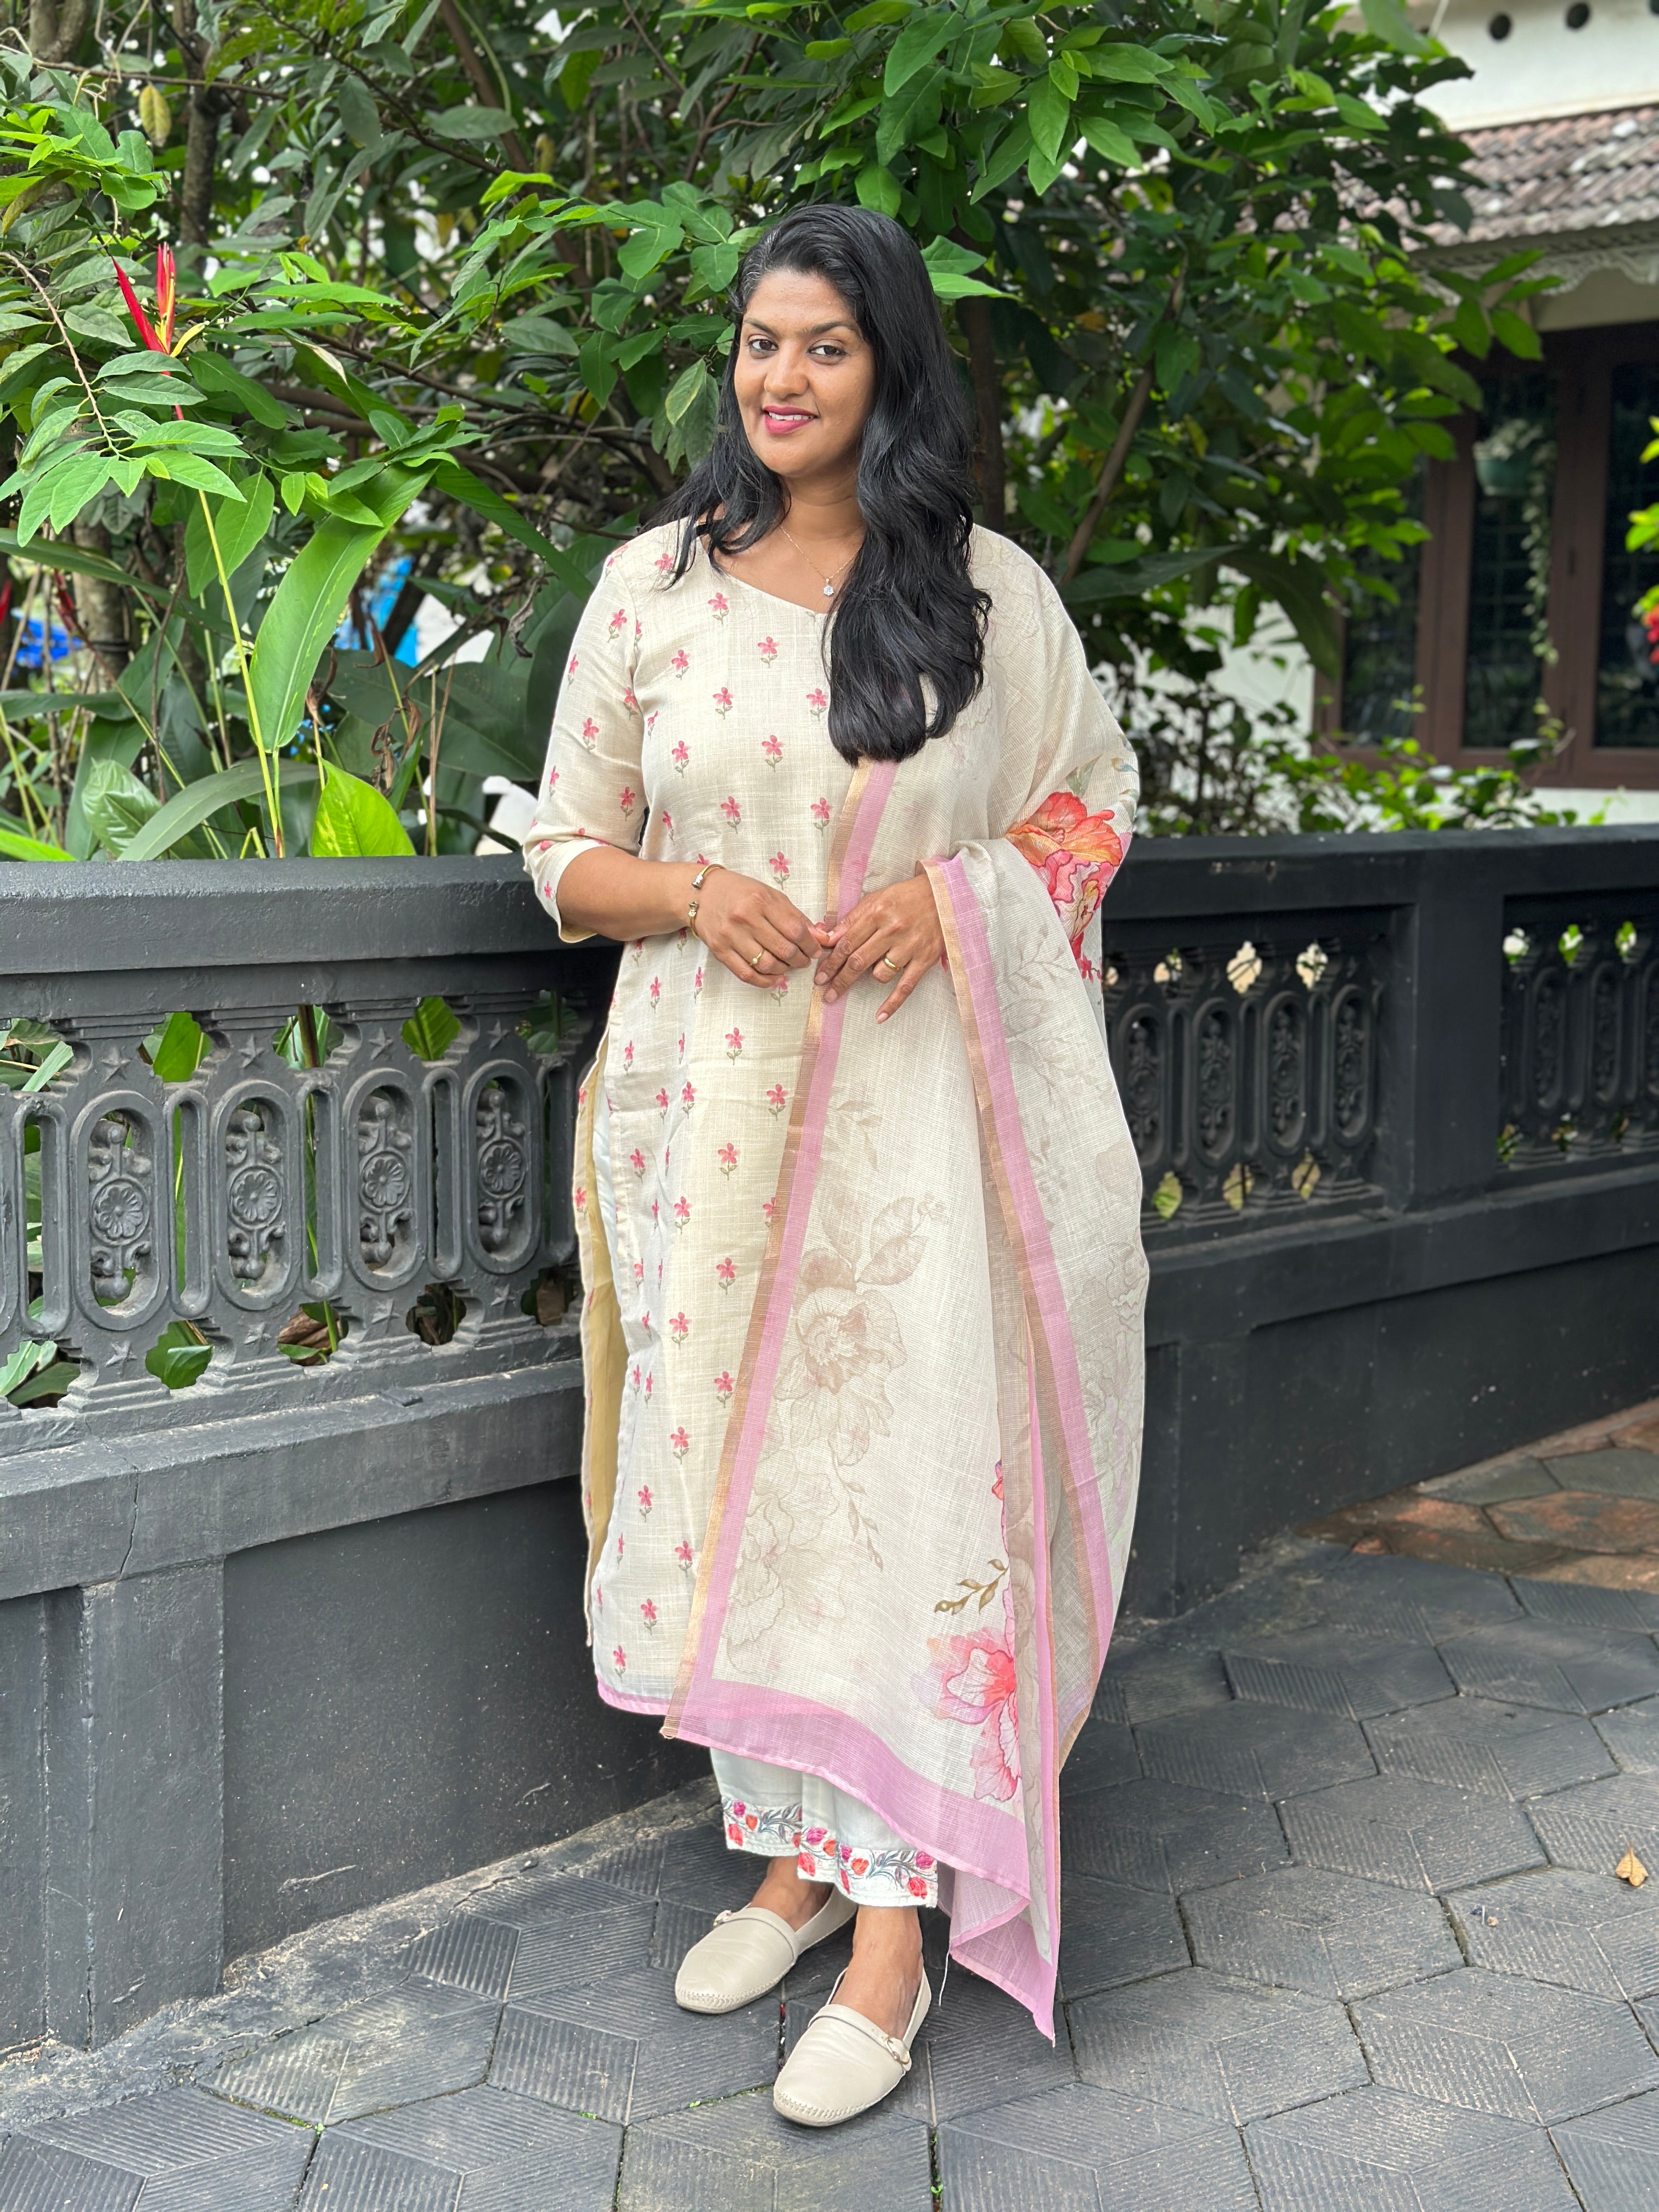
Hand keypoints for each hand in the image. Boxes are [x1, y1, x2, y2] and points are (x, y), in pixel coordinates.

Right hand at [693, 866, 827, 987]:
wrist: (702, 895)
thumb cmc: (740, 892)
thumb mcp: (770, 895)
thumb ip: (795, 916)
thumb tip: (821, 937)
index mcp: (761, 901)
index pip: (795, 930)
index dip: (811, 944)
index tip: (816, 950)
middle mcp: (745, 918)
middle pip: (783, 949)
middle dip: (800, 960)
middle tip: (804, 960)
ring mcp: (731, 936)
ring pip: (767, 964)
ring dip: (784, 970)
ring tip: (788, 965)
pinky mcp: (720, 951)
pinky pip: (746, 974)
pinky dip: (765, 981)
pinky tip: (774, 977)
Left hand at [814, 870, 943, 1021]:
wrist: (942, 895)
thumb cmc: (905, 897)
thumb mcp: (876, 899)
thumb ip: (852, 919)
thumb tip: (827, 938)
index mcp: (877, 913)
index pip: (847, 943)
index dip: (831, 962)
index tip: (820, 977)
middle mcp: (892, 930)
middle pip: (858, 961)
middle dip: (840, 980)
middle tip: (827, 993)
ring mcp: (909, 946)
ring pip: (880, 974)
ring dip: (871, 977)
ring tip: (875, 968)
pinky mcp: (925, 959)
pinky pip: (905, 987)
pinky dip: (892, 1003)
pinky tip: (880, 1016)